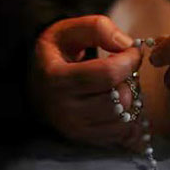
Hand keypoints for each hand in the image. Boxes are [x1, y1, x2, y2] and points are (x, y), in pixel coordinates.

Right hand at [29, 15, 142, 149]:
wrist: (36, 86)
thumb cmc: (56, 54)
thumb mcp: (68, 30)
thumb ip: (97, 28)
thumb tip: (127, 44)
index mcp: (56, 79)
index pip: (108, 73)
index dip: (129, 59)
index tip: (133, 49)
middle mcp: (64, 110)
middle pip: (120, 98)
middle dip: (130, 78)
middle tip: (123, 67)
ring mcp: (76, 130)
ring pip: (126, 118)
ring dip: (131, 98)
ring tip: (119, 84)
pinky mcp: (87, 141)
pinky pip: (123, 133)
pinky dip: (129, 117)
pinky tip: (118, 101)